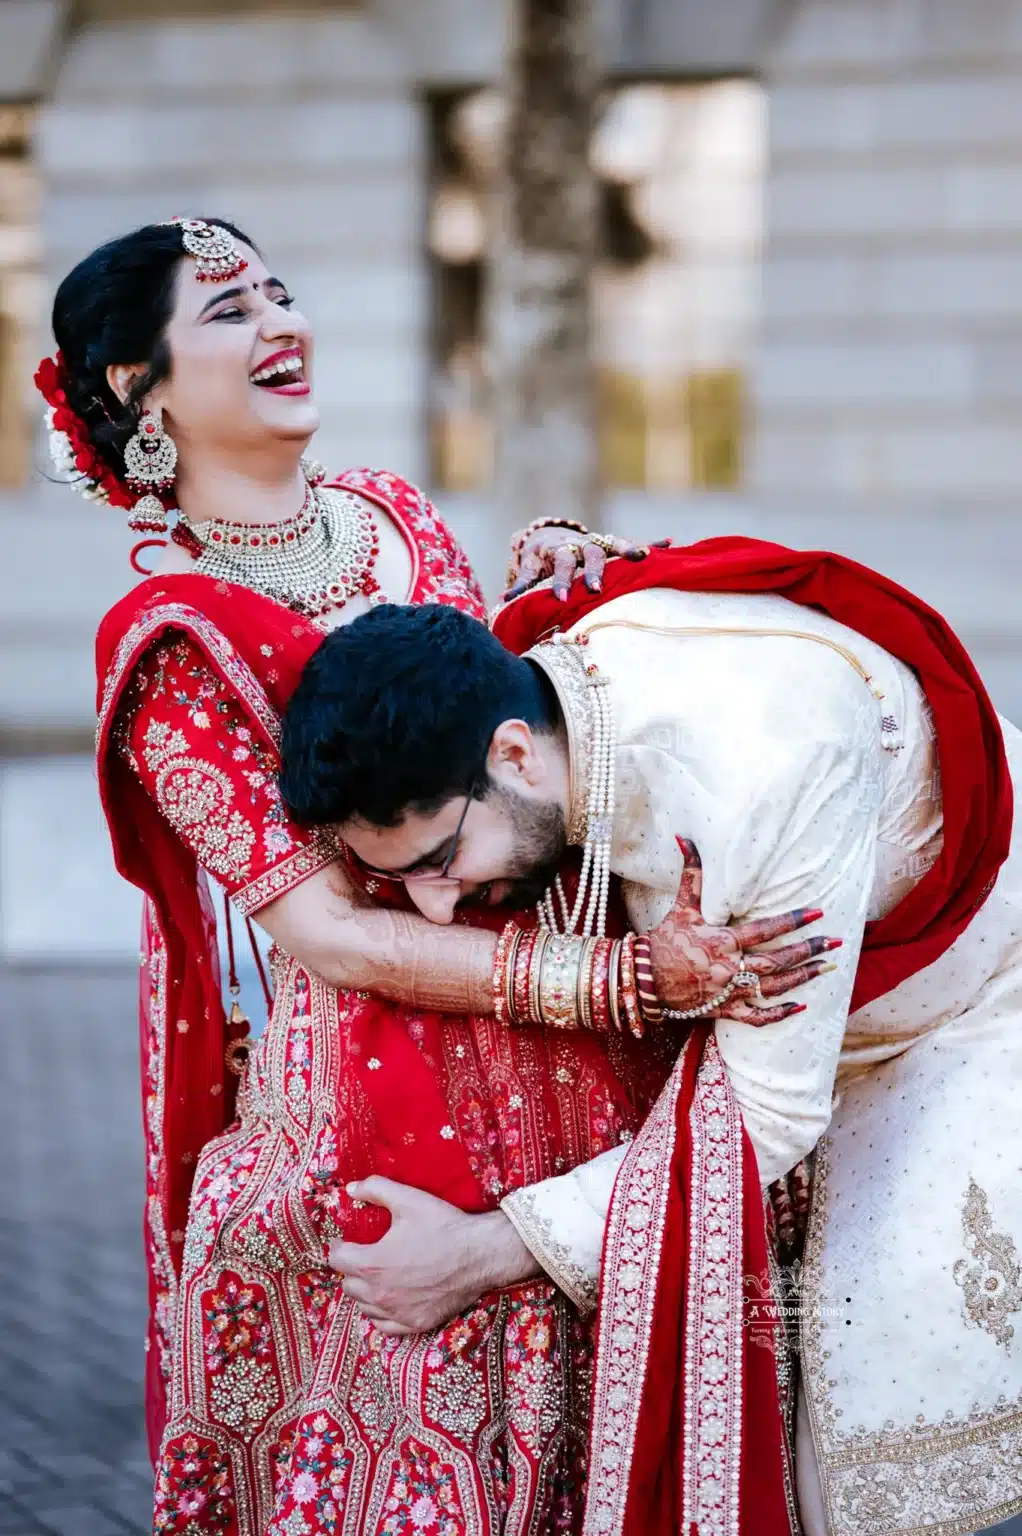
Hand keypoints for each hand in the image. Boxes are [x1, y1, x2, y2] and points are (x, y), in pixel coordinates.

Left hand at [328, 1177, 539, 1335]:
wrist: (479, 1254)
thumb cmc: (443, 1225)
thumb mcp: (408, 1199)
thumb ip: (375, 1189)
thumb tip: (350, 1188)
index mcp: (372, 1263)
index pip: (337, 1260)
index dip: (337, 1247)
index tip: (344, 1241)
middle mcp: (380, 1293)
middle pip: (348, 1285)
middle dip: (350, 1269)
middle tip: (361, 1256)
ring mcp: (397, 1312)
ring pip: (363, 1307)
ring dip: (363, 1292)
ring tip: (374, 1276)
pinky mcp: (414, 1324)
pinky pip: (384, 1326)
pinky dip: (380, 1314)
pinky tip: (387, 1301)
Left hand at [504, 525, 670, 602]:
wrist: (549, 537)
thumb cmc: (539, 559)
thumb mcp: (529, 568)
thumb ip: (523, 583)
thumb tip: (507, 598)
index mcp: (559, 550)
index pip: (561, 564)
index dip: (563, 580)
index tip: (562, 598)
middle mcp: (580, 544)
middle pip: (589, 553)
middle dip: (594, 570)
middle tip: (596, 588)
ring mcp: (597, 543)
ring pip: (613, 544)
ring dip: (628, 549)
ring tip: (643, 556)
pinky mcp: (610, 546)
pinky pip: (630, 544)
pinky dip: (650, 542)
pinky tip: (669, 543)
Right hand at [648, 837, 841, 1025]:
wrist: (644, 979)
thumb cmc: (664, 940)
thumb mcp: (681, 906)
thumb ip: (691, 873)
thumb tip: (685, 837)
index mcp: (723, 940)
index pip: (765, 929)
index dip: (793, 920)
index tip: (818, 913)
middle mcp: (730, 967)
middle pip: (778, 959)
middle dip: (809, 950)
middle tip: (835, 943)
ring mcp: (729, 991)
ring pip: (774, 987)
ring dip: (802, 977)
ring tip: (827, 967)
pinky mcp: (725, 1010)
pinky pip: (757, 1017)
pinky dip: (779, 1014)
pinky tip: (800, 1006)